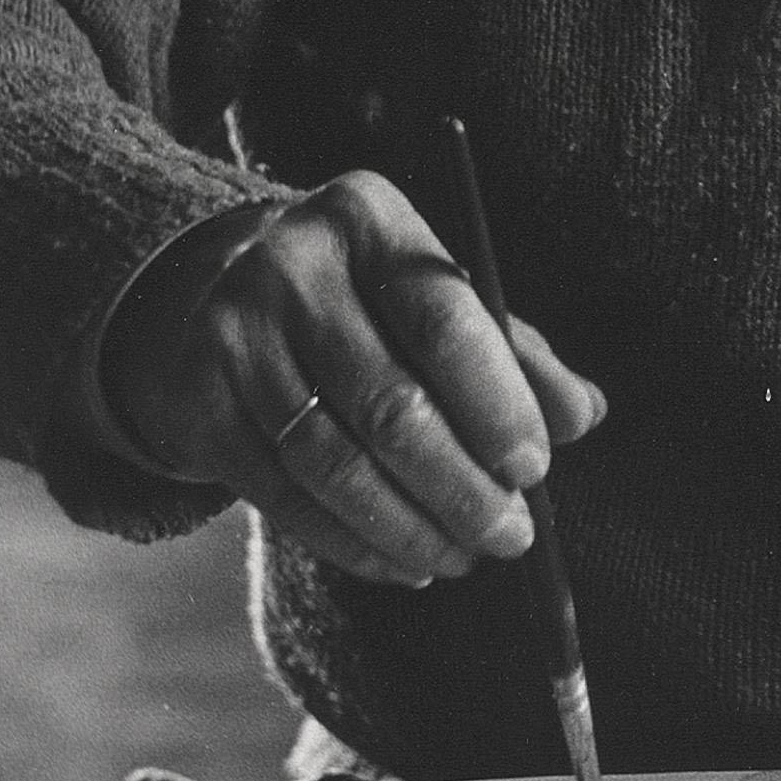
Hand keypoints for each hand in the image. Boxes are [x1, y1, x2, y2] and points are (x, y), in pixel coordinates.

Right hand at [98, 172, 605, 584]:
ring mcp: (234, 334)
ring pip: (335, 463)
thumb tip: (583, 415)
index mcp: (368, 217)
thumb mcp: (435, 298)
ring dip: (412, 528)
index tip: (534, 469)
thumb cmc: (363, 303)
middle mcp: (291, 266)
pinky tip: (401, 563)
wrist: (211, 296)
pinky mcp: (198, 403)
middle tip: (511, 536)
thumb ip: (514, 353)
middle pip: (390, 403)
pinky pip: (285, 497)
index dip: (496, 404)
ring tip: (463, 558)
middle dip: (462, 487)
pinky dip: (353, 543)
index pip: (445, 320)